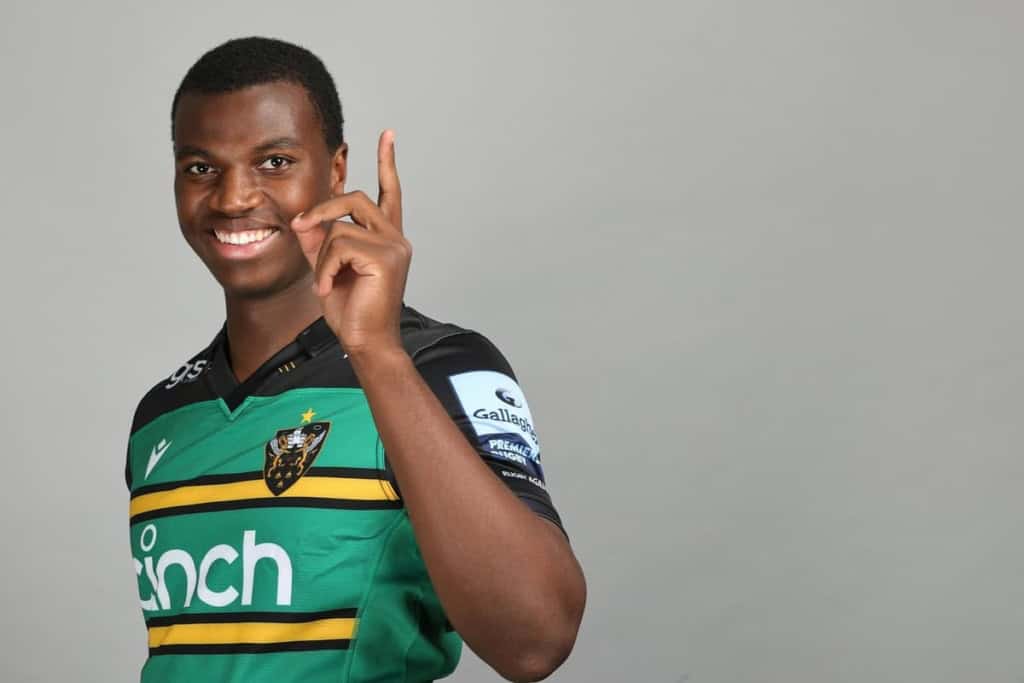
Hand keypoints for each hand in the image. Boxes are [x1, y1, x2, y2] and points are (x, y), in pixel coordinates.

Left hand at [291, 130, 410, 355]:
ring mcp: (394, 247)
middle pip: (354, 199)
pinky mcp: (386, 258)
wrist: (365, 342)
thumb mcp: (325, 267)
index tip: (388, 134)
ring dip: (321, 256)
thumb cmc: (350, 310)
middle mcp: (396, 238)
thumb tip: (303, 218)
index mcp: (386, 238)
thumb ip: (317, 240)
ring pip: (340, 228)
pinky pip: (339, 245)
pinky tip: (329, 289)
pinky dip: (325, 268)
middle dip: (322, 209)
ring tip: (325, 283)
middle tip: (300, 226)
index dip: (387, 163)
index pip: (389, 192)